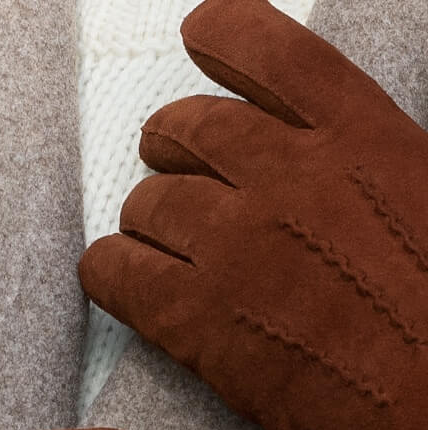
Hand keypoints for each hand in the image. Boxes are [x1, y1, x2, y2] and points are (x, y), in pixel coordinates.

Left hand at [77, 0, 427, 429]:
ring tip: (171, 256)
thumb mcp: (424, 202)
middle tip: (179, 178)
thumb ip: (370, 161)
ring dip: (148, 226)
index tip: (200, 36)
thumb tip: (329, 153)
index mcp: (362, 138)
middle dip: (172, 149)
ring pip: (143, 204)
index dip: (221, 35)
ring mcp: (232, 245)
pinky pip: (110, 269)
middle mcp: (287, 176)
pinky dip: (111, 274)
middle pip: (185, 129)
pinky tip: (132, 289)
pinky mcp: (190, 318)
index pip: (269, 51)